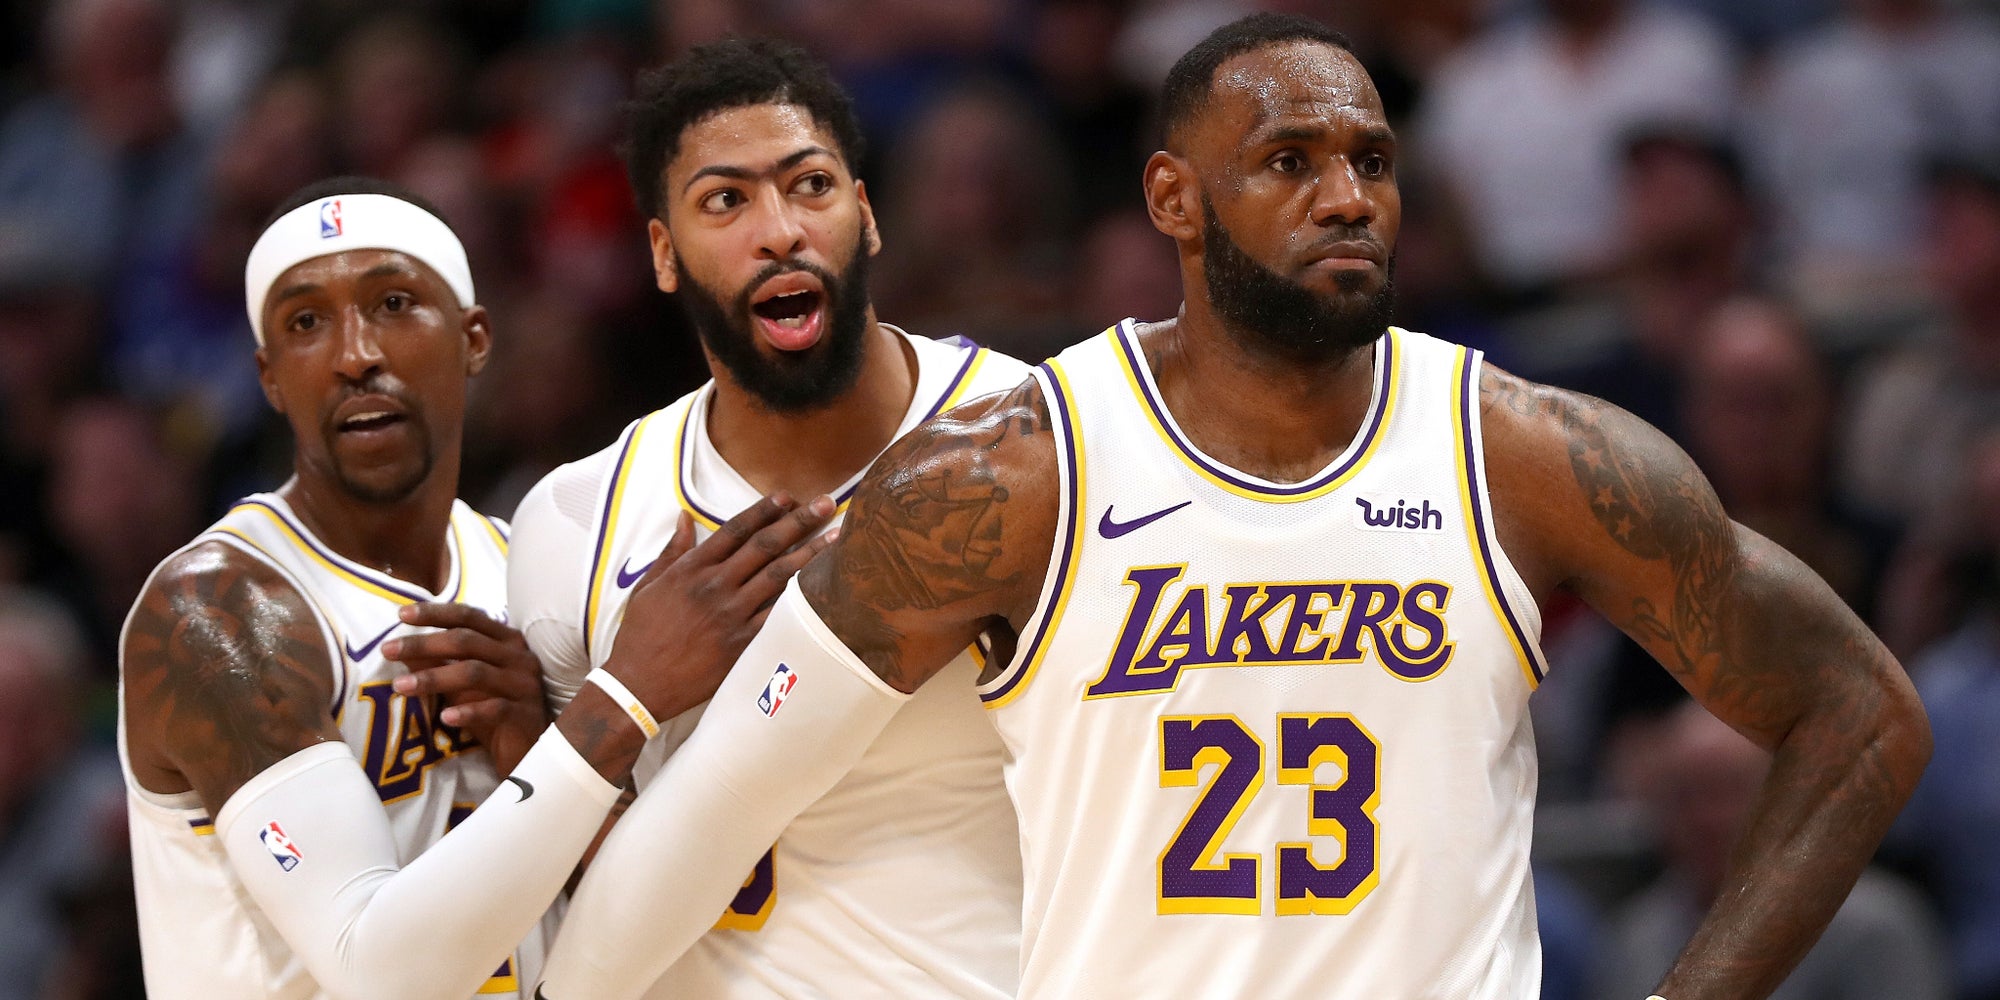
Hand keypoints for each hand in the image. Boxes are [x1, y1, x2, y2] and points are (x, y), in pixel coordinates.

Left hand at [387, 603, 546, 775]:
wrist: (529, 748)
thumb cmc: (495, 710)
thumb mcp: (463, 684)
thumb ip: (440, 663)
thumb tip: (402, 648)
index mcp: (506, 641)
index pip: (469, 617)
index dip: (435, 613)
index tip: (401, 614)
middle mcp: (518, 656)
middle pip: (466, 641)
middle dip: (424, 644)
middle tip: (387, 650)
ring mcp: (523, 684)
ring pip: (475, 673)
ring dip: (434, 678)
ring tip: (400, 687)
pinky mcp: (524, 713)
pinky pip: (493, 709)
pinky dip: (468, 712)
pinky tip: (445, 718)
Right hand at [605, 492, 837, 722]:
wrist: (638, 684)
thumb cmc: (641, 635)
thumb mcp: (648, 586)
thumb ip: (672, 551)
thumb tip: (685, 517)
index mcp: (692, 569)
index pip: (735, 529)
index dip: (764, 510)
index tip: (788, 496)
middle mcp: (715, 585)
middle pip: (765, 545)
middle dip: (798, 521)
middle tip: (825, 503)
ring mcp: (731, 615)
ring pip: (779, 576)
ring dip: (811, 553)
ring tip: (837, 537)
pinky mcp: (742, 644)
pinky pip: (779, 617)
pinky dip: (802, 600)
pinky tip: (825, 587)